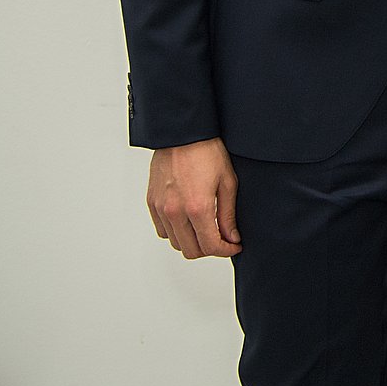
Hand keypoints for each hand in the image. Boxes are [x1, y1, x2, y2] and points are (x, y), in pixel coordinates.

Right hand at [146, 138, 241, 258]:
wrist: (182, 134)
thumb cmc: (208, 153)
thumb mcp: (227, 183)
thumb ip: (228, 215)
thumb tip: (232, 238)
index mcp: (198, 207)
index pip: (210, 246)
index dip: (225, 251)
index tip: (234, 246)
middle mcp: (175, 212)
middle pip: (191, 250)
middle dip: (210, 249)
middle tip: (222, 239)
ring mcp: (161, 209)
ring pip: (175, 243)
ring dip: (192, 242)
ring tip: (206, 229)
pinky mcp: (151, 203)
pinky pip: (162, 230)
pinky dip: (176, 232)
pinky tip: (189, 221)